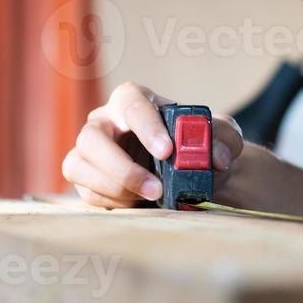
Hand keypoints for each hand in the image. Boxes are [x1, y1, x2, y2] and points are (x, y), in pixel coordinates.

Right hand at [61, 81, 244, 207]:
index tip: (167, 151)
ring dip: (115, 187)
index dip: (146, 127)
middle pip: (91, 137)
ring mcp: (89, 150)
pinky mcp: (86, 178)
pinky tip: (139, 202)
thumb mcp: (221, 136)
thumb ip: (225, 139)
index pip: (131, 104)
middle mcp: (104, 121)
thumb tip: (217, 157)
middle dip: (122, 167)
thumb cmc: (198, 144)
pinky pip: (86, 192)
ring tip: (152, 196)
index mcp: (133, 100)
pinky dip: (112, 201)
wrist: (188, 170)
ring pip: (78, 165)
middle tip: (157, 187)